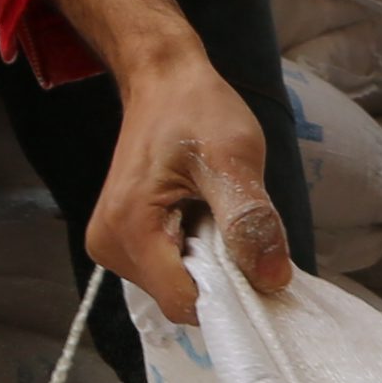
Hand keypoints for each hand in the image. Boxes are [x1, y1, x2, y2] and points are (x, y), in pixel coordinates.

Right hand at [47, 0, 287, 324]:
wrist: (163, 81)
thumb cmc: (197, 110)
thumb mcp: (234, 157)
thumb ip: (249, 220)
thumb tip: (273, 279)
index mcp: (130, 229)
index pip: (185, 301)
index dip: (230, 293)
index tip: (255, 258)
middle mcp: (109, 247)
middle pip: (180, 296)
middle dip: (220, 275)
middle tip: (233, 218)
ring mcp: (111, 247)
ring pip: (176, 286)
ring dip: (209, 263)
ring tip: (213, 209)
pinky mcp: (122, 242)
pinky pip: (169, 270)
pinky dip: (196, 254)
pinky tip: (201, 216)